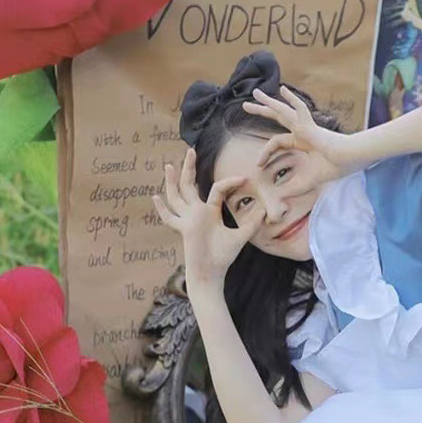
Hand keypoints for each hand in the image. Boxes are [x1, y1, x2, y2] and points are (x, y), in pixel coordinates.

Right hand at [153, 148, 263, 286]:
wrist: (212, 272)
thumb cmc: (223, 256)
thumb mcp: (240, 237)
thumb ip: (251, 223)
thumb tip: (266, 211)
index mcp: (210, 211)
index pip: (218, 189)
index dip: (230, 182)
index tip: (245, 178)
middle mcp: (196, 213)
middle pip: (189, 185)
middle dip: (189, 168)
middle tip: (190, 150)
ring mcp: (188, 220)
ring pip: (177, 196)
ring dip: (172, 181)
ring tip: (169, 165)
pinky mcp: (184, 229)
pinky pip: (170, 218)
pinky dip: (162, 209)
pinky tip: (156, 197)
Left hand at [242, 86, 347, 193]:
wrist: (348, 161)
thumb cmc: (334, 169)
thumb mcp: (308, 181)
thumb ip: (294, 188)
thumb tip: (279, 197)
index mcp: (303, 142)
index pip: (278, 142)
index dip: (265, 152)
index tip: (258, 165)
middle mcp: (302, 131)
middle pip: (278, 117)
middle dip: (262, 111)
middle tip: (246, 106)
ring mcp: (306, 126)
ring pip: (283, 111)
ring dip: (268, 102)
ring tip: (254, 94)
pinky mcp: (310, 126)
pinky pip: (299, 109)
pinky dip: (292, 99)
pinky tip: (282, 90)